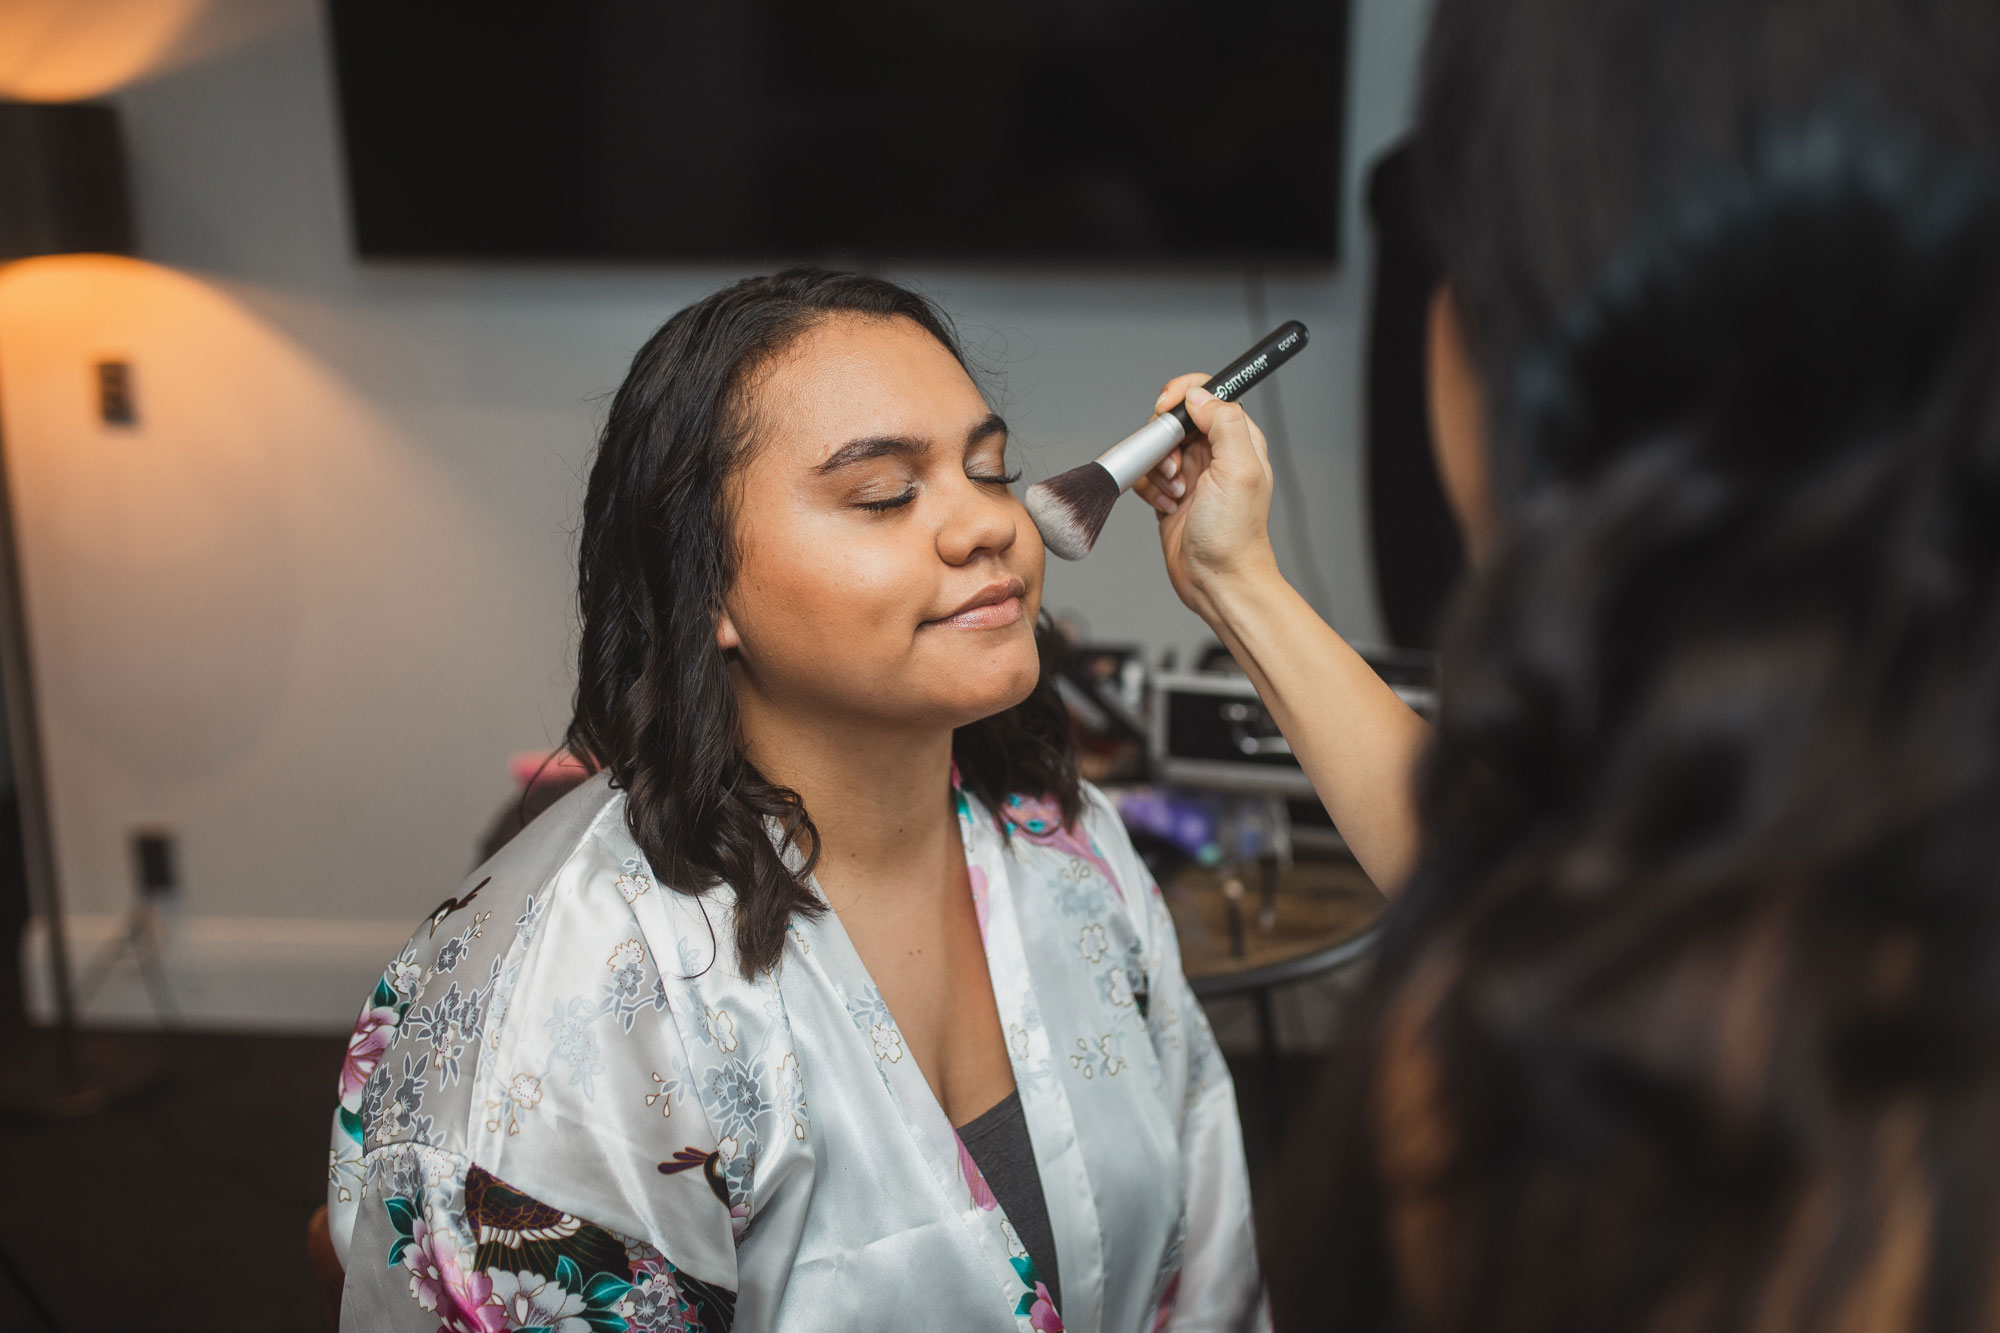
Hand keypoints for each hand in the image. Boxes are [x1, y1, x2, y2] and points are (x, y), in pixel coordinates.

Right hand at [1130, 373, 1280, 624]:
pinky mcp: (1171, 493)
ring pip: (1156, 448)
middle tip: (1175, 467)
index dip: (1183, 394)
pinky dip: (1149, 489)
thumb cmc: (1234, 535)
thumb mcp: (1239, 470)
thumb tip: (1198, 396)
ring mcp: (1192, 473)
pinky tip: (1167, 506)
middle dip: (1164, 441)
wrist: (1217, 579)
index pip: (1208, 394)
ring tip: (1175, 493)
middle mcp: (1215, 452)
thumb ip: (1224, 422)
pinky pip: (1146, 474)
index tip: (1166, 410)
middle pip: (1174, 419)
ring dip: (1156, 469)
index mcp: (1238, 438)